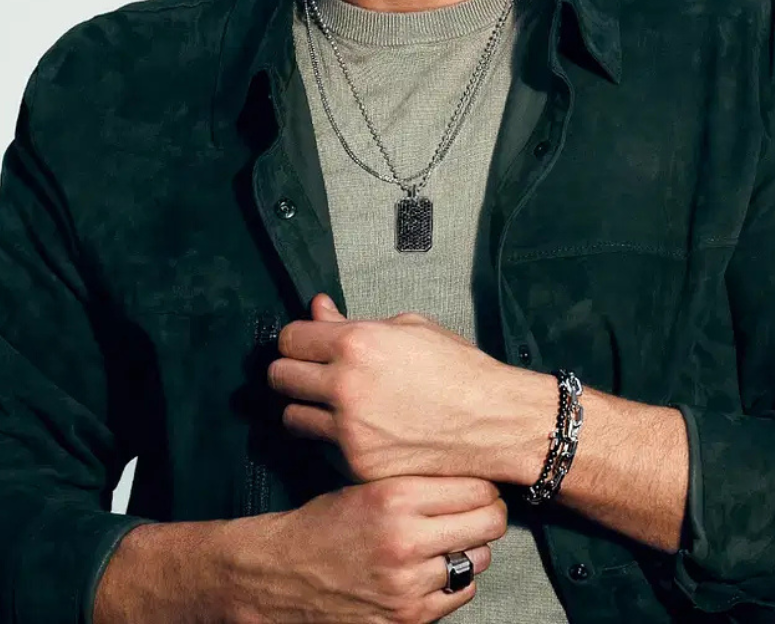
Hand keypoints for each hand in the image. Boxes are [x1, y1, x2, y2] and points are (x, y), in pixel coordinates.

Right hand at [220, 476, 505, 623]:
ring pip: (478, 560)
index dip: (483, 485)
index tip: (479, 486)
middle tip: (479, 511)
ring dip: (469, 549)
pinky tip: (432, 568)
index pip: (477, 487)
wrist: (283, 574)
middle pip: (489, 523)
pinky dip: (453, 581)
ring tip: (448, 540)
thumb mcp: (366, 486)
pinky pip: (460, 593)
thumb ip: (416, 483)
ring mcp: (409, 585)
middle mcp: (406, 541)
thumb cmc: (325, 523)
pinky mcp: (409, 619)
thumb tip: (468, 477)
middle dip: (488, 514)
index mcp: (395, 498)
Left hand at [268, 294, 531, 483]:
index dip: (297, 340)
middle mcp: (345, 387)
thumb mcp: (406, 327)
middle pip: (279, 377)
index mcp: (355, 344)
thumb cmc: (457, 369)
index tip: (306, 346)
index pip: (289, 338)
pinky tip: (357, 430)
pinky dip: (331, 440)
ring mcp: (349, 431)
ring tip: (331, 405)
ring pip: (291, 417)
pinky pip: (321, 448)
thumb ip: (351, 321)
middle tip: (311, 375)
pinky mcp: (358, 465)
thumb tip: (317, 308)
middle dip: (292, 372)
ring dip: (305, 408)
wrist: (494, 421)